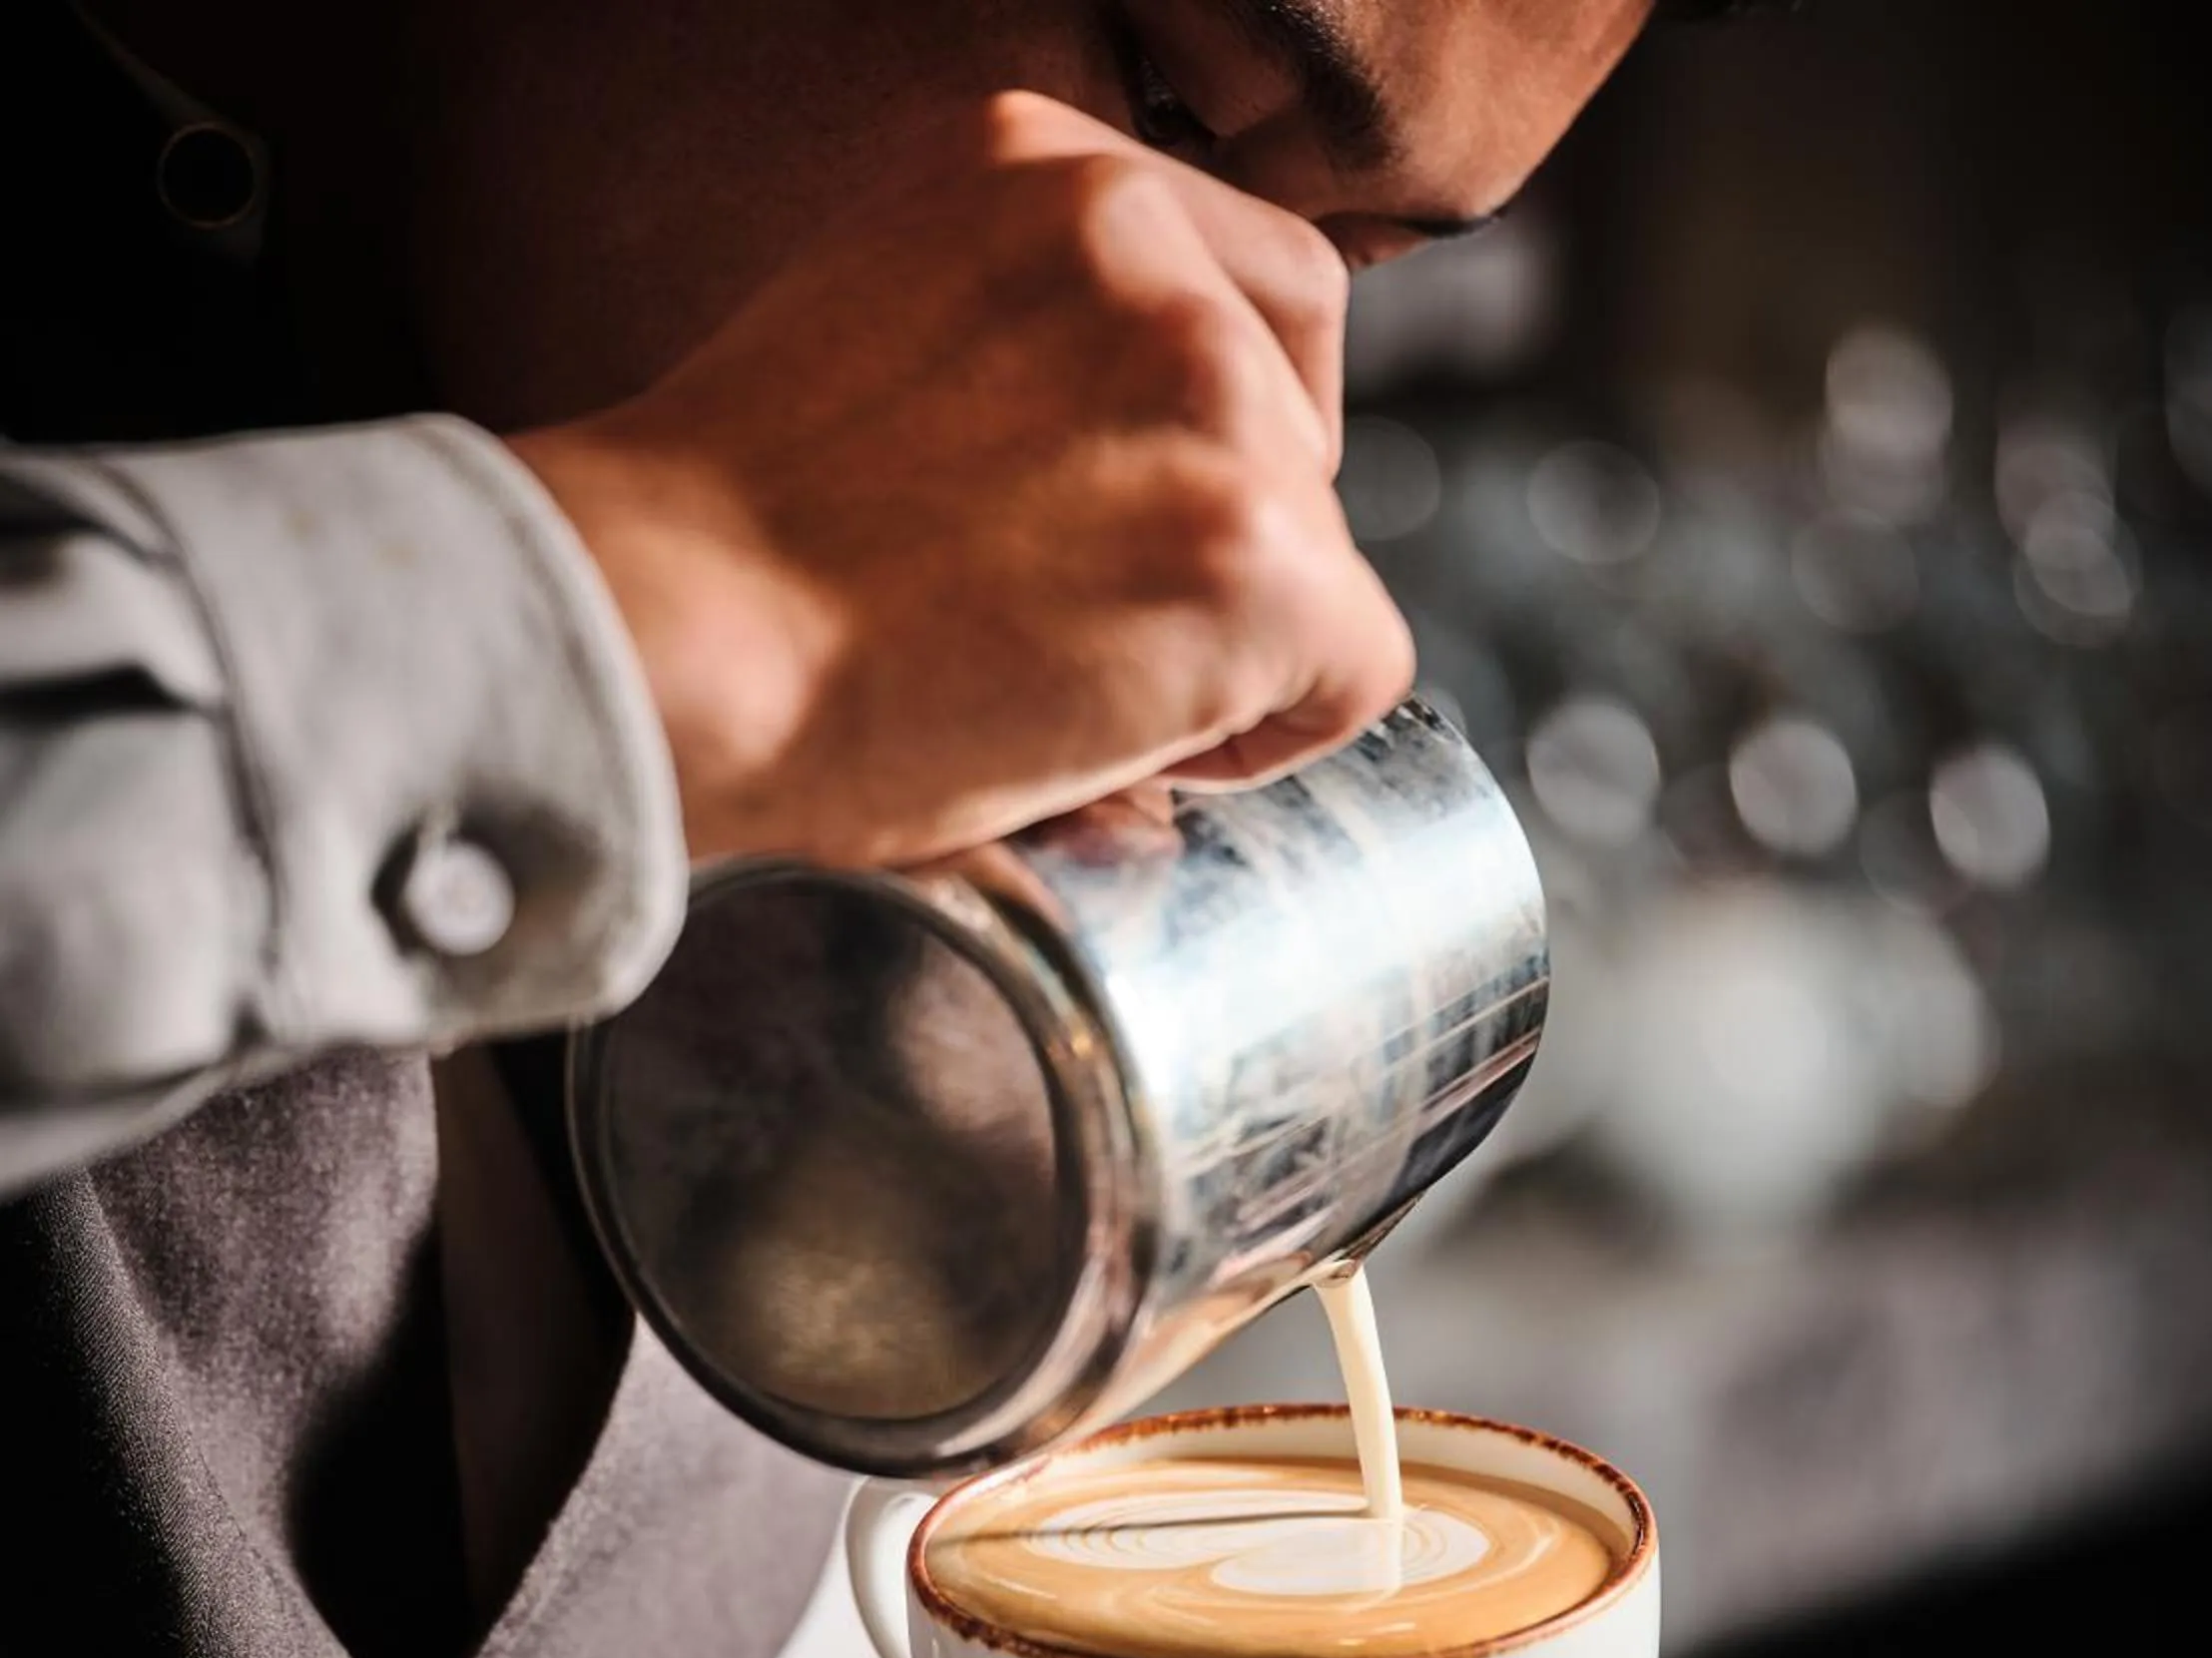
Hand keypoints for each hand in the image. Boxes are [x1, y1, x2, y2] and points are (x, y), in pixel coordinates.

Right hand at [510, 92, 1410, 867]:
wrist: (660, 639)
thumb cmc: (722, 560)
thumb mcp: (883, 348)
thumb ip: (1026, 357)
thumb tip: (1137, 486)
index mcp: (1035, 164)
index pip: (1237, 290)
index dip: (1190, 442)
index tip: (1090, 533)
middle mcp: (1141, 235)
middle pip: (1302, 409)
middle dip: (1220, 534)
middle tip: (1071, 630)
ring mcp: (1206, 385)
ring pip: (1327, 550)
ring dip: (1228, 644)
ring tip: (1067, 694)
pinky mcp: (1251, 541)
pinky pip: (1360, 667)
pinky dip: (1267, 738)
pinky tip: (1124, 749)